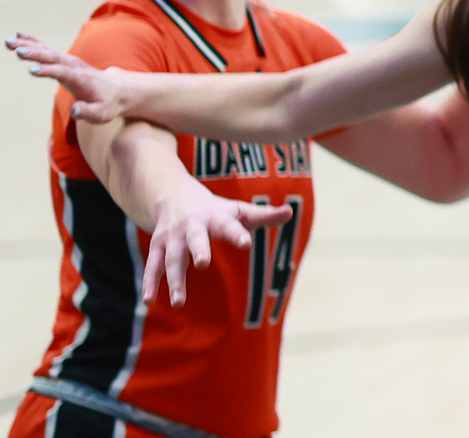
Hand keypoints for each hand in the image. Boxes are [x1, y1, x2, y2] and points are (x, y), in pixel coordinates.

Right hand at [10, 34, 135, 123]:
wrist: (118, 91)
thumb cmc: (107, 105)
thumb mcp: (101, 114)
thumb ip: (87, 112)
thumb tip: (75, 110)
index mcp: (81, 79)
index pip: (63, 73)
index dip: (49, 71)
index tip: (32, 70)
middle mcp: (74, 67)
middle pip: (53, 58)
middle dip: (35, 54)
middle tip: (16, 50)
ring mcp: (69, 61)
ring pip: (47, 51)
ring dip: (28, 45)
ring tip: (9, 41)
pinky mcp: (64, 61)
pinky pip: (47, 49)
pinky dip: (33, 42)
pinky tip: (18, 36)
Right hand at [145, 189, 291, 305]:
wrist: (173, 195)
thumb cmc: (216, 209)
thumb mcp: (239, 210)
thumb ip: (264, 215)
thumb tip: (290, 213)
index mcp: (217, 216)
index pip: (230, 225)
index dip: (238, 233)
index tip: (246, 243)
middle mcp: (192, 226)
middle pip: (195, 238)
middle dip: (198, 249)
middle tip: (203, 263)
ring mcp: (173, 237)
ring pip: (172, 258)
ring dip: (174, 279)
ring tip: (179, 302)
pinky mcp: (158, 247)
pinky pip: (152, 266)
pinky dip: (150, 282)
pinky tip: (149, 300)